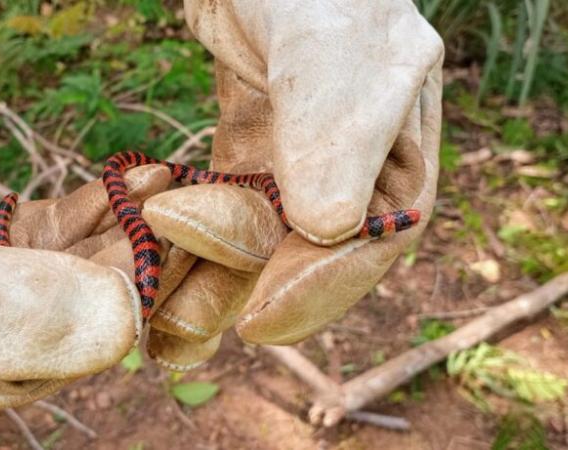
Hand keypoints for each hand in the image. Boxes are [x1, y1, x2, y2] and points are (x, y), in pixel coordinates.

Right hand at [0, 97, 171, 428]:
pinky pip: (20, 242)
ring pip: (56, 273)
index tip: (194, 236)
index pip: (78, 351)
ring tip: (160, 181)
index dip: (143, 296)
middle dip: (141, 257)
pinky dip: (68, 213)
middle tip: (196, 199)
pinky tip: (113, 185)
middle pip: (78, 313)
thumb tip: (122, 327)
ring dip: (114, 228)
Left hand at [139, 0, 444, 367]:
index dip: (329, 283)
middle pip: (321, 241)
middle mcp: (360, 144)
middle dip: (260, 290)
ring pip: (271, 226)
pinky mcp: (255, 131)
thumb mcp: (325, 49)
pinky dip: (200, 229)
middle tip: (192, 333)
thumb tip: (330, 229)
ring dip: (221, 273)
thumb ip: (334, 134)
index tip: (263, 321)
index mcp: (404, 126)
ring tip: (166, 321)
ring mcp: (305, 140)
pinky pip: (231, 195)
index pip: (385, 228)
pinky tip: (164, 261)